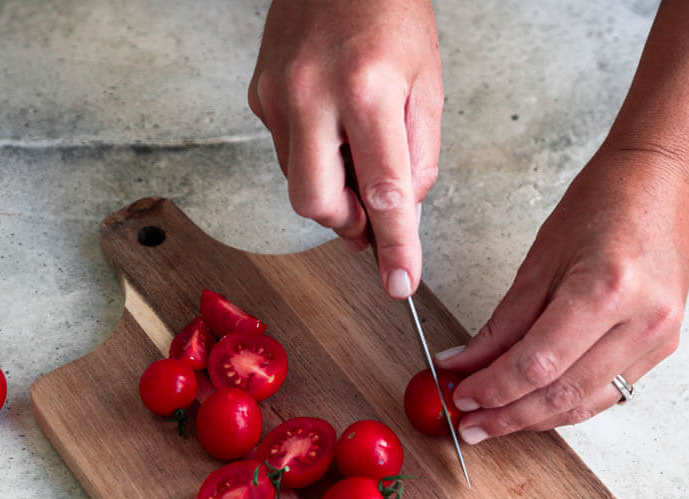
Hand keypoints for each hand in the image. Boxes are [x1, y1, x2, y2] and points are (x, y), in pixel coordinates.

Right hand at [248, 0, 442, 298]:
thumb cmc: (391, 12)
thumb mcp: (428, 86)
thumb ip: (419, 160)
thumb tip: (400, 219)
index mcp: (367, 89)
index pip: (383, 193)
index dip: (394, 247)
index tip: (400, 282)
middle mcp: (313, 93)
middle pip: (320, 205)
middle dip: (348, 221)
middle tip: (372, 210)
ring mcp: (278, 95)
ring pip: (301, 185)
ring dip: (333, 187)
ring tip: (356, 149)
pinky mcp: (260, 95)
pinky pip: (287, 156)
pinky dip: (315, 159)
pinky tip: (331, 128)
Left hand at [437, 146, 688, 441]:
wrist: (667, 180)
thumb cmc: (605, 203)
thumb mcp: (541, 258)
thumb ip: (504, 322)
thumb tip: (465, 364)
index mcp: (608, 288)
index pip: (538, 364)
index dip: (493, 389)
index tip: (461, 398)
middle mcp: (641, 320)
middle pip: (561, 393)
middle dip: (508, 416)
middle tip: (470, 425)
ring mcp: (658, 339)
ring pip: (584, 403)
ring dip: (534, 418)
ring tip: (493, 421)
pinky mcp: (662, 348)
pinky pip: (605, 393)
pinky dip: (565, 404)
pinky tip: (532, 406)